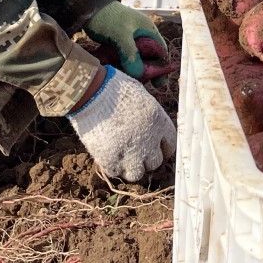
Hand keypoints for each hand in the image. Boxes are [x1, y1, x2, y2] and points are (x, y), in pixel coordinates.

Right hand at [66, 69, 176, 183]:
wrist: (92, 92)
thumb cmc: (115, 89)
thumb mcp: (142, 98)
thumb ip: (150, 118)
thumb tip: (152, 129)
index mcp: (159, 122)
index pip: (171, 146)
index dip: (162, 149)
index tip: (155, 148)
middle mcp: (148, 140)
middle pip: (155, 162)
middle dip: (146, 158)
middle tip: (136, 152)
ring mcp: (129, 152)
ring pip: (136, 174)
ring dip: (130, 167)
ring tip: (122, 157)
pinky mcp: (109, 159)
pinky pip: (115, 172)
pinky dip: (112, 167)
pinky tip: (108, 156)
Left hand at [84, 1, 168, 78]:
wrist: (88, 8)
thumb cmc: (107, 18)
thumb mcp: (120, 35)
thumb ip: (130, 53)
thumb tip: (139, 73)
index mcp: (148, 30)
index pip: (161, 52)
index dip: (162, 68)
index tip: (158, 83)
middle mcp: (142, 35)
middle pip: (150, 57)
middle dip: (147, 72)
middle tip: (142, 85)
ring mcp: (130, 39)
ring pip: (137, 59)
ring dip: (134, 70)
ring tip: (130, 82)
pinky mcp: (119, 43)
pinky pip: (125, 58)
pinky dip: (124, 66)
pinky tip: (119, 74)